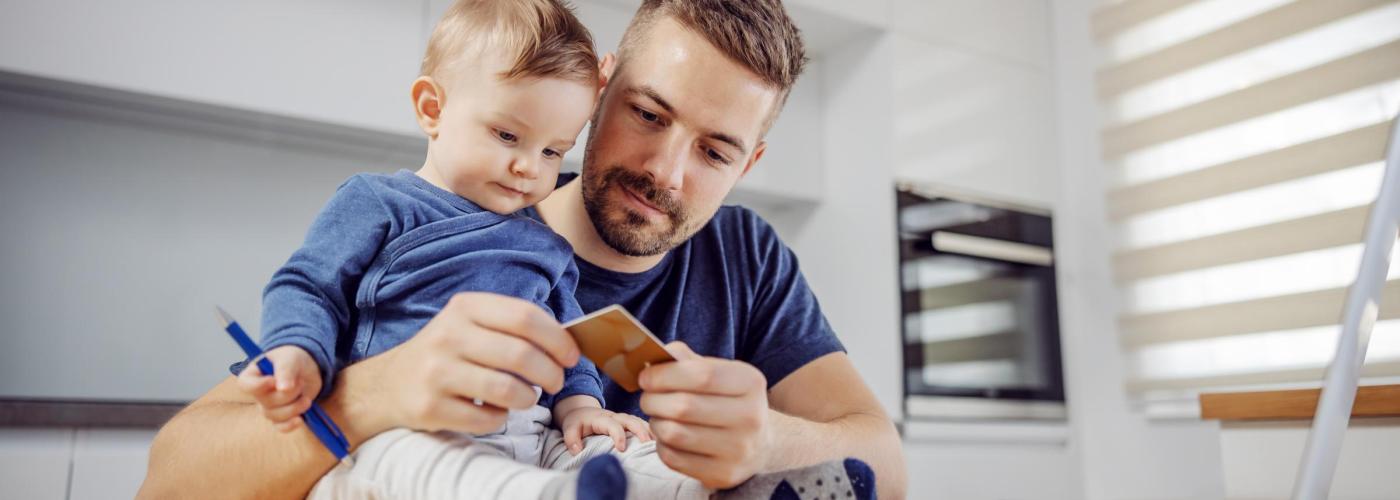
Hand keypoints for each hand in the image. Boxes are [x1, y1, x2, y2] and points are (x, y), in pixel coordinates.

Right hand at [236, 346, 321, 432]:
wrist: (307, 369)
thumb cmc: (292, 359)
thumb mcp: (290, 359)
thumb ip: (285, 370)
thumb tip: (283, 389)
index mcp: (253, 375)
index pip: (246, 385)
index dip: (258, 386)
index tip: (273, 381)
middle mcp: (258, 393)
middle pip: (267, 402)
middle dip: (288, 394)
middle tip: (301, 382)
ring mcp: (268, 406)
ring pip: (276, 415)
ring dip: (295, 407)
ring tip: (306, 398)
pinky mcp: (281, 416)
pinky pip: (280, 427)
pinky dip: (290, 425)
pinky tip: (300, 419)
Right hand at [348, 292, 580, 435]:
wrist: (389, 384)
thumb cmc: (447, 353)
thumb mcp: (471, 324)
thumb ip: (513, 326)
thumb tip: (567, 343)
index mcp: (464, 308)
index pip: (525, 316)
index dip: (557, 339)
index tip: (571, 355)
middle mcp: (448, 335)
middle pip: (522, 355)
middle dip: (551, 373)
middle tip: (556, 381)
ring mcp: (437, 372)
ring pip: (508, 390)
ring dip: (528, 398)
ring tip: (526, 397)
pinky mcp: (430, 407)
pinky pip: (488, 419)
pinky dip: (501, 418)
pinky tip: (494, 410)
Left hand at [560, 404, 652, 454]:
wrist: (582, 412)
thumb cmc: (577, 422)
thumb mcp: (569, 428)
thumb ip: (571, 438)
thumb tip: (577, 450)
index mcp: (601, 418)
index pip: (613, 425)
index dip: (618, 435)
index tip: (621, 449)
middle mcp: (615, 416)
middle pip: (631, 420)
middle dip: (640, 431)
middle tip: (647, 444)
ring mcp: (623, 419)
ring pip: (639, 421)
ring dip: (649, 430)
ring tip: (658, 444)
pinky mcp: (628, 422)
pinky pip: (642, 424)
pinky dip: (651, 430)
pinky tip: (658, 441)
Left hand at [638, 342, 770, 488]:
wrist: (758, 444)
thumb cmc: (729, 401)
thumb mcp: (720, 374)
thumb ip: (688, 362)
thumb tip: (655, 357)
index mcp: (750, 383)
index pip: (701, 375)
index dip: (664, 375)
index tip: (645, 376)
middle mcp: (750, 417)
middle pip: (684, 406)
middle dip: (653, 399)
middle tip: (646, 397)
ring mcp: (739, 450)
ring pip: (674, 433)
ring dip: (655, 422)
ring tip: (658, 416)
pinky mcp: (723, 474)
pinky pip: (673, 458)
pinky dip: (661, 444)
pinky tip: (667, 436)